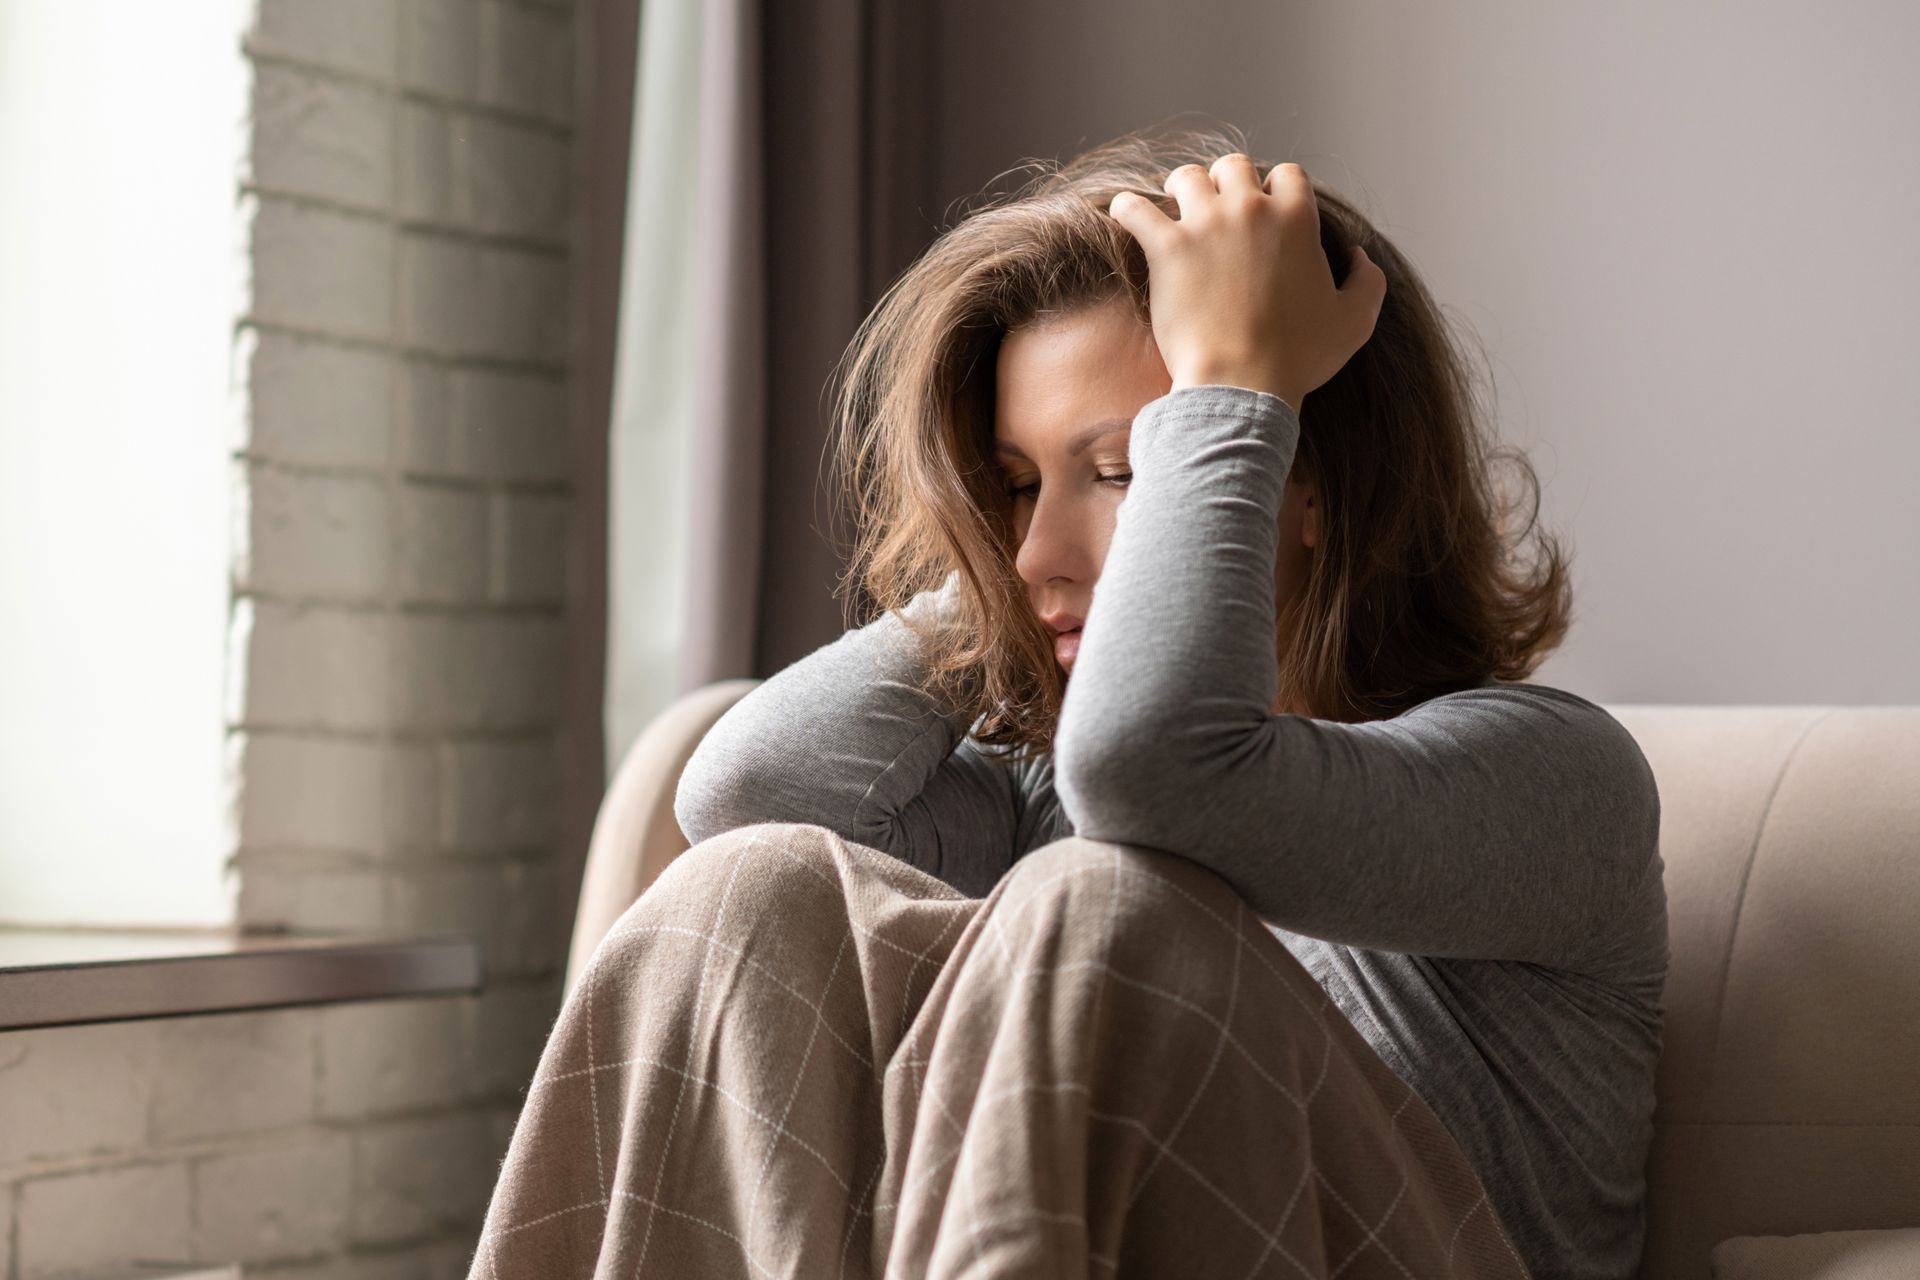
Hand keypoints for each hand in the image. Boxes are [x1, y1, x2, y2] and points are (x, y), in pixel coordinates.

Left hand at [1106, 156, 1386, 411]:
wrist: (1242, 383)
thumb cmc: (1298, 358)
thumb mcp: (1355, 321)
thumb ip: (1367, 281)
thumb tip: (1358, 254)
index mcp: (1297, 218)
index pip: (1288, 174)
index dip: (1276, 189)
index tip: (1265, 209)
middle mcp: (1251, 209)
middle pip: (1235, 166)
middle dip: (1226, 182)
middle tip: (1214, 205)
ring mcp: (1206, 225)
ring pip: (1187, 177)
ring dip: (1181, 187)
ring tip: (1172, 205)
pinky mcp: (1166, 248)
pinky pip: (1134, 209)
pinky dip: (1127, 208)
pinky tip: (1124, 214)